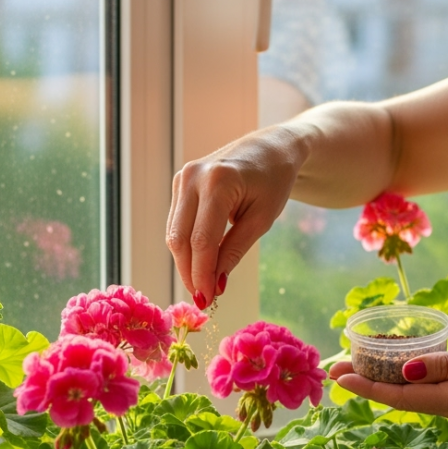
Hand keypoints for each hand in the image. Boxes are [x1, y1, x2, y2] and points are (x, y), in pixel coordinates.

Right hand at [166, 127, 305, 306]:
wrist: (270, 148)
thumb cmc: (273, 182)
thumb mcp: (262, 220)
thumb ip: (235, 251)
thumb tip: (213, 285)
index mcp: (218, 182)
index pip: (202, 239)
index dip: (202, 273)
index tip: (207, 300)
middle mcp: (192, 177)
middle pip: (180, 238)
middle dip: (190, 272)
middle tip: (203, 299)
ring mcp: (182, 177)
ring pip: (174, 233)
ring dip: (186, 263)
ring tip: (204, 286)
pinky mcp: (179, 183)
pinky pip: (177, 223)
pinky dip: (187, 247)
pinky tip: (201, 264)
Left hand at [332, 335, 447, 427]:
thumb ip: (446, 366)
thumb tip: (404, 373)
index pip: (401, 397)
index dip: (367, 387)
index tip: (338, 376)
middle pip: (404, 400)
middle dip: (369, 384)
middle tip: (337, 368)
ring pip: (417, 398)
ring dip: (388, 384)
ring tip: (358, 365)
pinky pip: (434, 395)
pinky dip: (411, 382)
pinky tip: (399, 368)